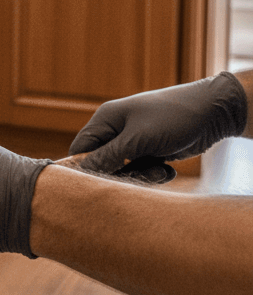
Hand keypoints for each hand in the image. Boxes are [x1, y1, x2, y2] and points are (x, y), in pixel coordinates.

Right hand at [68, 72, 247, 176]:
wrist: (214, 111)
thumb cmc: (173, 117)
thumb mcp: (138, 139)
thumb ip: (108, 157)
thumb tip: (81, 172)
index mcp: (106, 120)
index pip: (81, 148)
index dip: (83, 167)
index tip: (96, 183)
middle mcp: (117, 130)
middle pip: (102, 162)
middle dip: (120, 173)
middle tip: (138, 174)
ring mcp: (135, 141)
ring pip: (124, 169)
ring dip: (140, 175)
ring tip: (159, 171)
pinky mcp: (151, 150)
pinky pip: (142, 169)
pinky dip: (153, 173)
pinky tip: (168, 170)